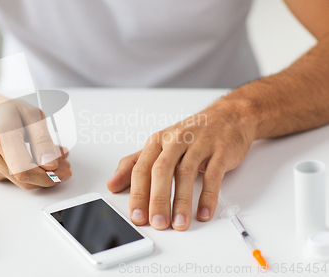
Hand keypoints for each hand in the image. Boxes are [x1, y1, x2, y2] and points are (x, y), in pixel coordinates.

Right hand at [0, 91, 71, 189]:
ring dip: (43, 176)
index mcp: (0, 133)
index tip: (63, 171)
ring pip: (22, 182)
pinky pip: (15, 179)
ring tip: (57, 162)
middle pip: (24, 178)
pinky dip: (32, 174)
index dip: (46, 176)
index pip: (22, 168)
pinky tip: (39, 162)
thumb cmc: (5, 111)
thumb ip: (43, 140)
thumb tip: (52, 163)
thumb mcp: (31, 115)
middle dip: (50, 177)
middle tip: (66, 168)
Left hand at [107, 101, 255, 229]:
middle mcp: (175, 141)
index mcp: (157, 141)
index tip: (136, 215)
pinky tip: (204, 212)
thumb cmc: (190, 134)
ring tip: (179, 223)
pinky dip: (209, 196)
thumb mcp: (158, 145)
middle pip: (161, 171)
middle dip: (157, 199)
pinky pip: (214, 175)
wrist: (227, 116)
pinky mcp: (220, 151)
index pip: (141, 169)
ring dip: (182, 201)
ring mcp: (199, 145)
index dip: (137, 194)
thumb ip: (134, 164)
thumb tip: (112, 184)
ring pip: (186, 173)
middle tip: (156, 222)